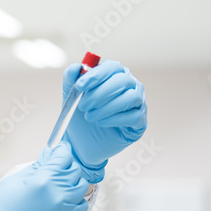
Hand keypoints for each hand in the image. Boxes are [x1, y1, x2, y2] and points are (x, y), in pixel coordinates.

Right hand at [0, 142, 89, 210]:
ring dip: (73, 184)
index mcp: (43, 181)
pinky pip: (81, 207)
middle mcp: (59, 195)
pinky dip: (75, 201)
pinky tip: (61, 202)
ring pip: (82, 189)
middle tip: (55, 169)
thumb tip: (49, 156)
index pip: (63, 157)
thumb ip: (35, 168)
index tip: (58, 151)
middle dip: (66, 167)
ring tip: (58, 186)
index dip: (61, 151)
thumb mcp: (12, 183)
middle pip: (76, 171)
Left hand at [62, 59, 146, 175]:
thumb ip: (71, 80)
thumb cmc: (79, 116)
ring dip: (107, 107)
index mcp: (114, 75)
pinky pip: (134, 116)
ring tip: (90, 117)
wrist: (82, 142)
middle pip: (123, 80)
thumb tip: (76, 67)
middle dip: (100, 93)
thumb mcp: (71, 97)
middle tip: (83, 105)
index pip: (111, 67)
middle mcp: (129, 85)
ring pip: (131, 97)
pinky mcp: (140, 121)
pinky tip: (101, 123)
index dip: (96, 75)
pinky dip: (115, 119)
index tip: (79, 86)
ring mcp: (138, 103)